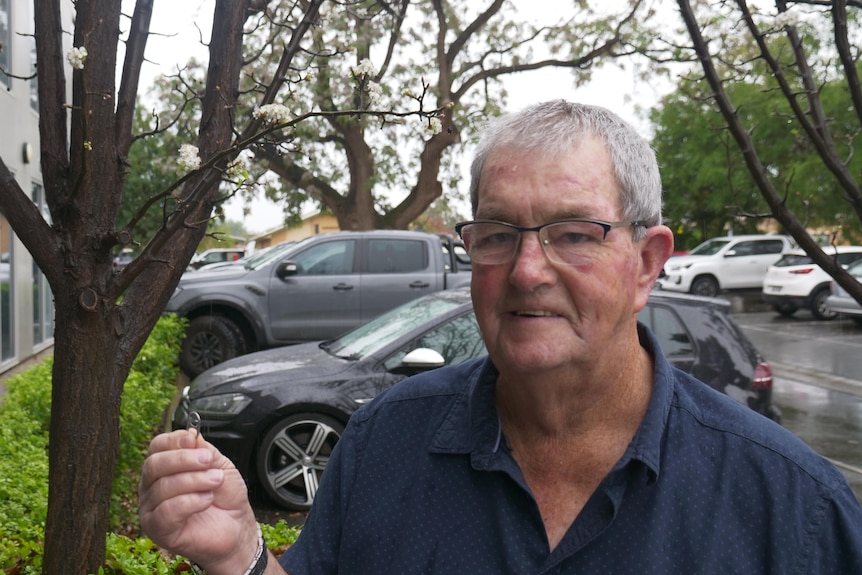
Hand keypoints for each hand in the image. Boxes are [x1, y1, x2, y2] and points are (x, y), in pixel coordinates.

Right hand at [138, 430, 261, 573]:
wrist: (237, 527)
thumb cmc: (225, 497)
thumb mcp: (220, 466)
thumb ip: (204, 451)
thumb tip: (190, 434)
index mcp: (165, 468)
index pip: (156, 447)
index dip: (173, 440)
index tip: (193, 439)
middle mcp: (152, 487)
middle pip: (154, 464)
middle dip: (184, 459)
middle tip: (208, 460)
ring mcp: (151, 509)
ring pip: (163, 487)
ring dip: (195, 481)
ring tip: (216, 481)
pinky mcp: (157, 530)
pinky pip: (166, 511)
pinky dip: (191, 502)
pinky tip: (207, 500)